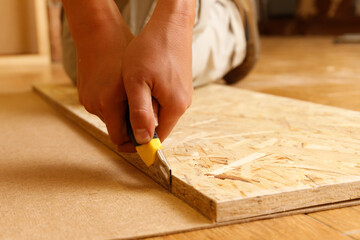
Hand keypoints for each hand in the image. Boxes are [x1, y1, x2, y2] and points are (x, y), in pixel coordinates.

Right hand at [75, 8, 135, 151]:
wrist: (99, 33)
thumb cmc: (123, 53)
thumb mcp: (138, 82)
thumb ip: (143, 110)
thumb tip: (150, 134)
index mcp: (108, 104)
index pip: (120, 138)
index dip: (134, 140)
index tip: (146, 138)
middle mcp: (94, 105)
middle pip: (116, 127)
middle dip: (131, 123)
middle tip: (146, 112)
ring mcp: (86, 100)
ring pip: (110, 116)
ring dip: (123, 111)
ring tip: (133, 96)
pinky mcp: (83, 94)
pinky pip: (103, 106)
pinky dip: (114, 102)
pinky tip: (121, 89)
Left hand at [122, 10, 193, 143]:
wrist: (170, 25)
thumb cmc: (151, 49)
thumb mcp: (137, 82)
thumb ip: (140, 113)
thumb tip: (142, 140)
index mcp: (174, 107)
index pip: (157, 138)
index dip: (138, 143)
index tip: (122, 142)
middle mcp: (183, 103)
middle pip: (159, 127)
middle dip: (139, 127)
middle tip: (120, 117)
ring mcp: (183, 94)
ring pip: (160, 113)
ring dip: (143, 113)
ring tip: (127, 101)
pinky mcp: (180, 85)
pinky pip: (164, 102)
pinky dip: (150, 101)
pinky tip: (139, 89)